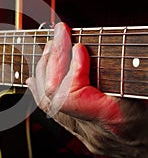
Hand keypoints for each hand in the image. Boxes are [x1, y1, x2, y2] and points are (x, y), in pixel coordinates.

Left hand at [26, 22, 147, 156]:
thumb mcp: (145, 86)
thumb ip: (123, 69)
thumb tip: (85, 48)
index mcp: (112, 121)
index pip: (69, 96)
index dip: (70, 66)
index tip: (78, 46)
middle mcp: (93, 131)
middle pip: (53, 98)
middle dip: (52, 63)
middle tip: (57, 39)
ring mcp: (85, 133)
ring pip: (49, 105)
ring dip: (46, 72)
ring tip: (49, 49)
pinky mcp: (82, 131)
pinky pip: (54, 112)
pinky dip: (43, 90)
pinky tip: (35, 78)